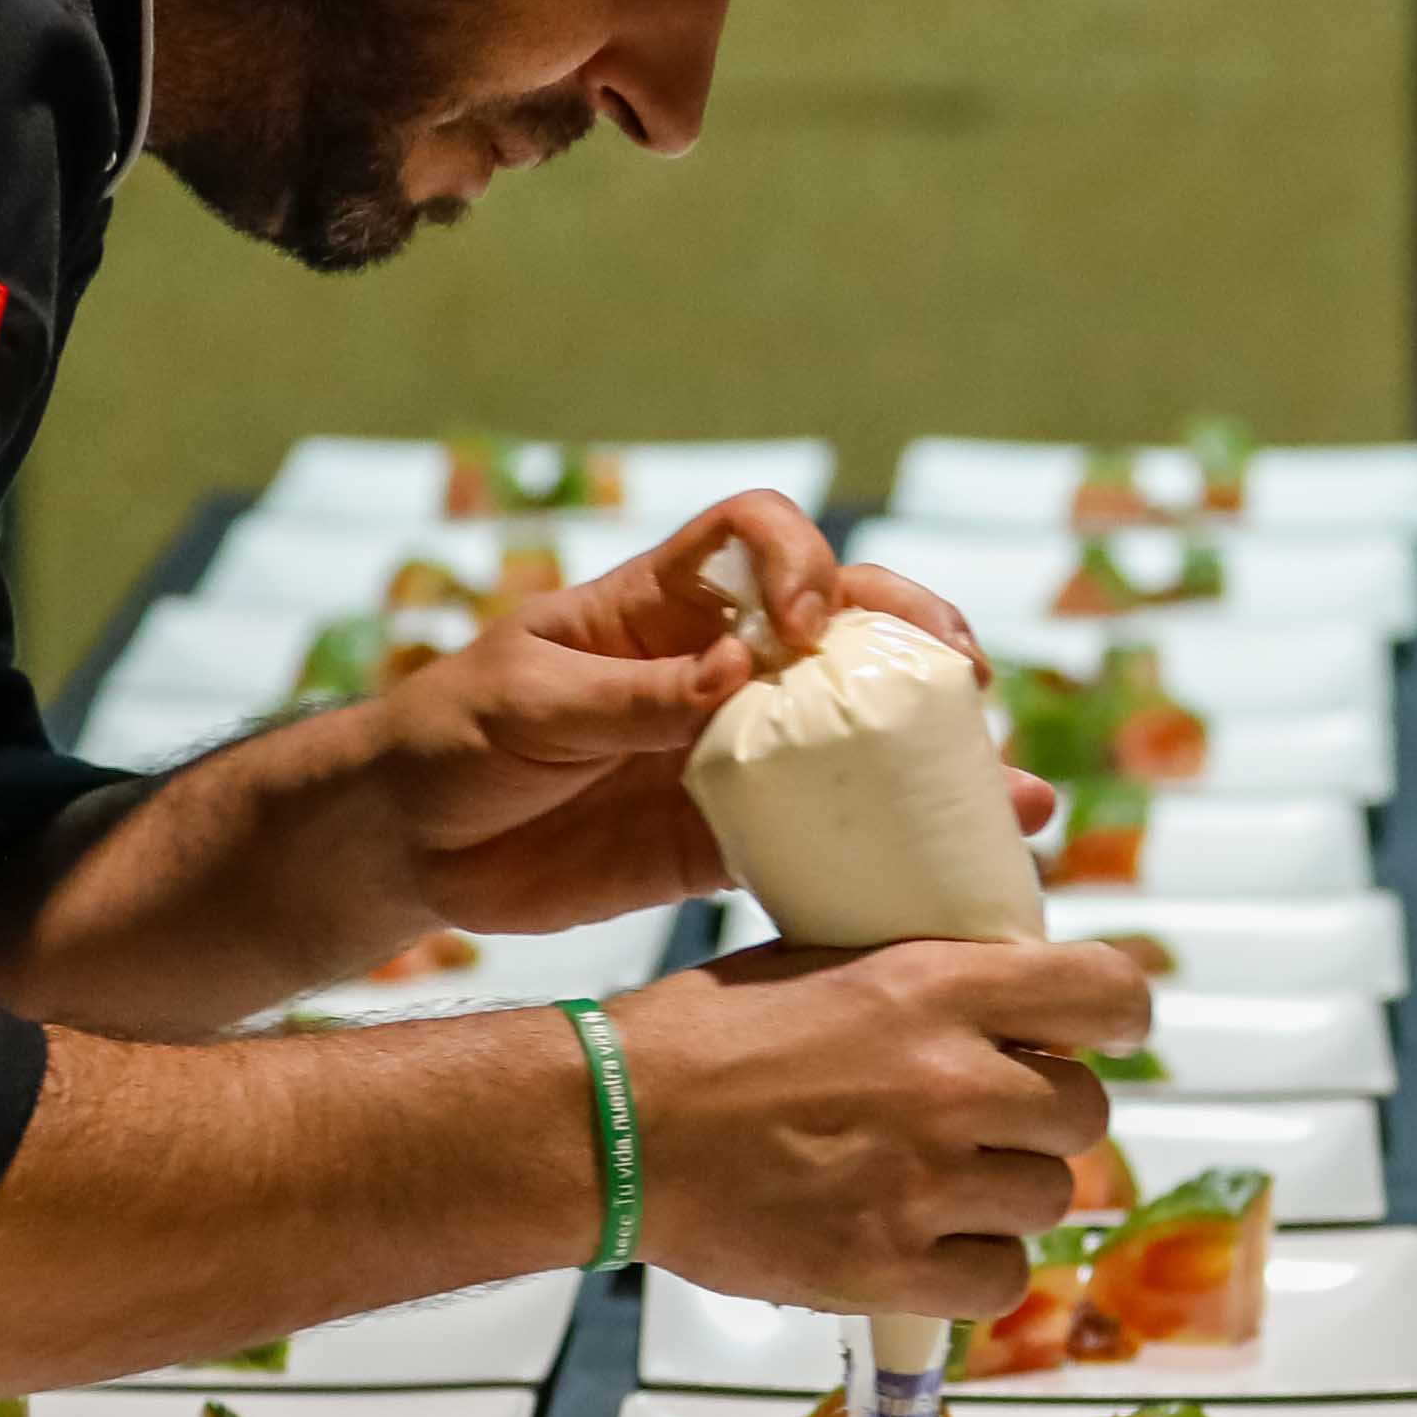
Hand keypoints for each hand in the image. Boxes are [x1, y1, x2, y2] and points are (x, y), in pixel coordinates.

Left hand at [363, 499, 1051, 931]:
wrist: (402, 846)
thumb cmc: (449, 737)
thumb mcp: (529, 702)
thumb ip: (635, 692)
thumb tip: (744, 673)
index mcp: (663, 604)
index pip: (758, 534)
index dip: (803, 559)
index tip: (811, 623)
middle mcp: (714, 666)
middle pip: (843, 625)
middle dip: (915, 643)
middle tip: (964, 688)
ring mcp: (726, 754)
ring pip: (852, 738)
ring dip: (936, 763)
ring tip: (1013, 798)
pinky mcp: (720, 841)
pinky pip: (818, 843)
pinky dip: (882, 860)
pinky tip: (945, 882)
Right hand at [613, 935, 1160, 1319]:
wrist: (616, 1126)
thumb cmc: (707, 1034)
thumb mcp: (830, 962)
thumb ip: (928, 978)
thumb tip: (1010, 984)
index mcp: (937, 987)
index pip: (1108, 993)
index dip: (1118, 1016)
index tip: (1100, 1032)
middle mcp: (951, 1083)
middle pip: (1085, 1114)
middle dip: (1047, 1119)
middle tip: (990, 1122)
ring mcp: (925, 1182)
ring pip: (1049, 1201)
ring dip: (1009, 1197)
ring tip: (945, 1186)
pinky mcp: (889, 1267)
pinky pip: (998, 1282)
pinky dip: (974, 1272)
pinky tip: (928, 1248)